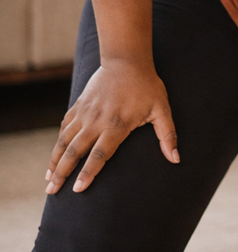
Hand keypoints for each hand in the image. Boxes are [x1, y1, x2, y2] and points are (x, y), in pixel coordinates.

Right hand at [46, 60, 177, 193]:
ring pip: (64, 140)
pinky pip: (64, 127)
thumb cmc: (147, 86)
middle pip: (75, 151)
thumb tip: (176, 159)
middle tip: (52, 191)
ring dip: (55, 160)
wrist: (126, 60)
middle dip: (62, 173)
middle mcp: (96, 121)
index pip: (99, 154)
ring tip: (47, 179)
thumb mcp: (162, 109)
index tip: (78, 189)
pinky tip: (55, 156)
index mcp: (116, 124)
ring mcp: (85, 113)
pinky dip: (58, 143)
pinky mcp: (79, 105)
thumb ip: (167, 135)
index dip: (88, 173)